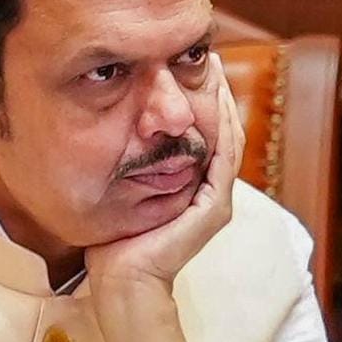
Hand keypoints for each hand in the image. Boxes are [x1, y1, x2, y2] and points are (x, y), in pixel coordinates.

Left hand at [87, 81, 244, 298]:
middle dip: (219, 94)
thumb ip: (130, 168)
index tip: (194, 70)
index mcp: (194, 189)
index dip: (205, 101)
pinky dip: (222, 128)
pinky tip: (215, 102)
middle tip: (211, 59)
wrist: (123, 282)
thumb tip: (113, 135)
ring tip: (216, 70)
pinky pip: (223, 159)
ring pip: (229, 140)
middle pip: (223, 132)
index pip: (207, 136)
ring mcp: (216, 201)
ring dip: (225, 103)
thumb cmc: (116, 246)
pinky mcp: (213, 208)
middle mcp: (210, 193)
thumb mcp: (123, 193)